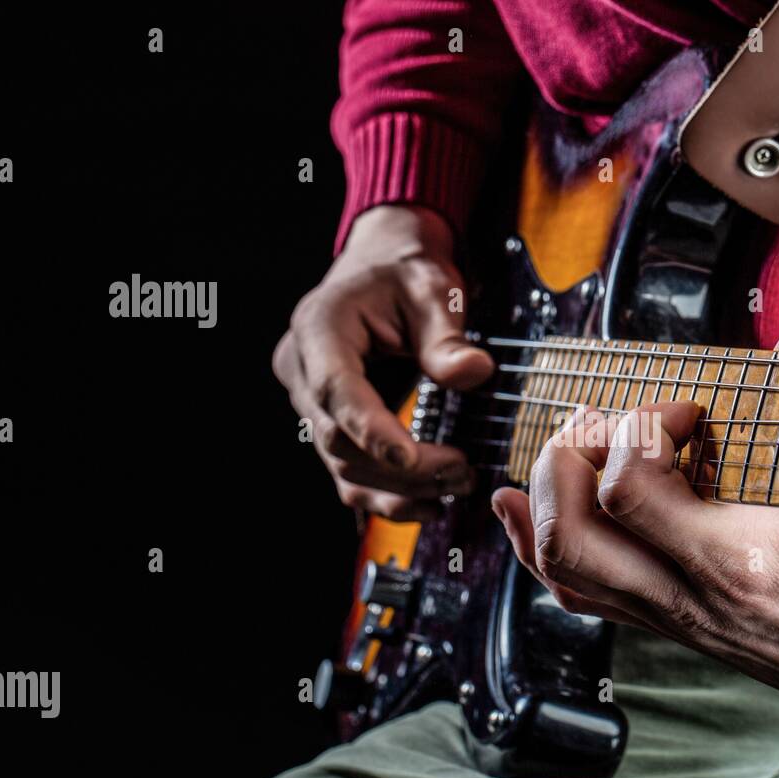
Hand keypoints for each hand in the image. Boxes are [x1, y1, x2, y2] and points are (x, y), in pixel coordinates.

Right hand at [273, 205, 493, 520]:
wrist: (385, 272)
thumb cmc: (405, 276)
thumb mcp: (432, 291)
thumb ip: (446, 336)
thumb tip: (475, 371)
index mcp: (319, 328)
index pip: (336, 389)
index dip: (371, 430)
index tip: (413, 460)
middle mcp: (302, 371)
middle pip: (339, 439)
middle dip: (401, 467)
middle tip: (461, 470)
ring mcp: (311, 404)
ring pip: (342, 467)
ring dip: (398, 490)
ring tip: (455, 486)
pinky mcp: (331, 426)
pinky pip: (349, 473)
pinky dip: (387, 496)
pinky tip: (430, 504)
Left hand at [492, 325, 778, 738]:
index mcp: (745, 557)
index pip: (630, 482)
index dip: (641, 424)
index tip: (682, 407)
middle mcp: (700, 599)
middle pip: (577, 530)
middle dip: (567, 460)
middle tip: (600, 423)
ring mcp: (686, 622)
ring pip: (570, 575)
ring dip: (540, 510)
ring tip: (537, 465)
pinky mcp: (685, 633)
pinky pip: (592, 603)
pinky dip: (547, 558)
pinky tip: (530, 525)